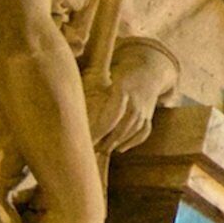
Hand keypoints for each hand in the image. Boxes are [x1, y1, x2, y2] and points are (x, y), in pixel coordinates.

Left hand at [88, 38, 179, 153]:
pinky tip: (120, 148)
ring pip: (132, 132)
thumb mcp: (108, 77)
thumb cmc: (122, 74)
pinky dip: (132, 142)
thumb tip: (73, 101)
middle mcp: (136, 103)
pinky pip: (143, 133)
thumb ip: (94, 88)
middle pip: (121, 128)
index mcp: (123, 91)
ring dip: (117, 143)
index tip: (88, 139)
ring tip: (102, 150)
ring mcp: (145, 111)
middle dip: (107, 141)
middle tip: (92, 149)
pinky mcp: (149, 117)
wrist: (150, 72)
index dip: (99, 130)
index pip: (111, 117)